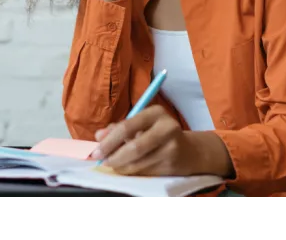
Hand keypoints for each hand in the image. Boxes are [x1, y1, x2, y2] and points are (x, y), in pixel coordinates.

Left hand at [92, 105, 232, 176]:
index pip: (127, 127)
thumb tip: (98, 136)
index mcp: (156, 112)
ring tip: (114, 166)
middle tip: (102, 162)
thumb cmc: (158, 134)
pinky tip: (128, 169)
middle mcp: (167, 127)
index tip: (96, 152)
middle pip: (134, 147)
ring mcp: (172, 147)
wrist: (189, 151)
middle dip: (114, 157)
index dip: (109, 141)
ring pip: (139, 163)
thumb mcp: (141, 125)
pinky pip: (146, 172)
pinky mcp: (173, 165)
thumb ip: (118, 128)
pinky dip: (132, 173)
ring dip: (121, 167)